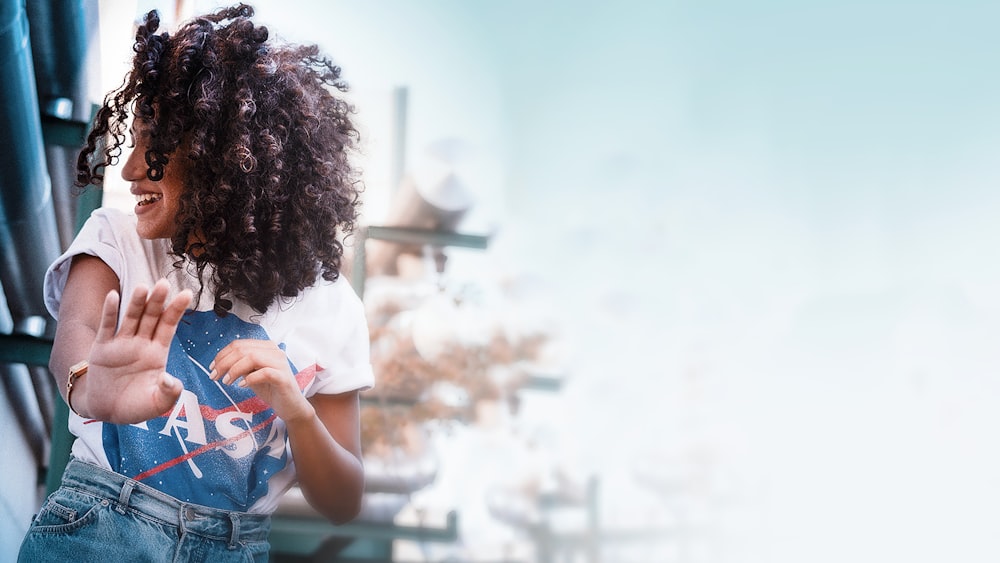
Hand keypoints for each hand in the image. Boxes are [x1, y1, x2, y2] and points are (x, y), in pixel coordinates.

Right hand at [82, 279, 192, 423]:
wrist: (107, 413)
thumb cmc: (136, 406)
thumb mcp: (158, 403)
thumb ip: (169, 392)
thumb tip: (170, 380)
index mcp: (158, 353)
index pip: (169, 326)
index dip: (177, 310)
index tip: (188, 294)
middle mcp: (141, 344)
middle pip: (152, 317)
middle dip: (158, 301)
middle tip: (164, 283)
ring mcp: (121, 344)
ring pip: (131, 318)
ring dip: (137, 303)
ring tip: (143, 288)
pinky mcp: (102, 349)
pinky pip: (107, 327)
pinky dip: (110, 312)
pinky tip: (113, 296)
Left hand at [209, 339, 315, 423]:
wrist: (290, 406)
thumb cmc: (271, 389)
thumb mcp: (251, 373)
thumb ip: (240, 365)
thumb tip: (220, 363)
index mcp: (266, 347)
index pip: (239, 344)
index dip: (222, 355)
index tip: (212, 368)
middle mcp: (275, 351)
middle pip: (243, 350)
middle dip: (224, 363)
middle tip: (214, 376)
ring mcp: (280, 363)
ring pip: (252, 357)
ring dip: (234, 369)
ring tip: (226, 382)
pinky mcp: (283, 377)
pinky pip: (264, 372)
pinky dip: (249, 378)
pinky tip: (242, 386)